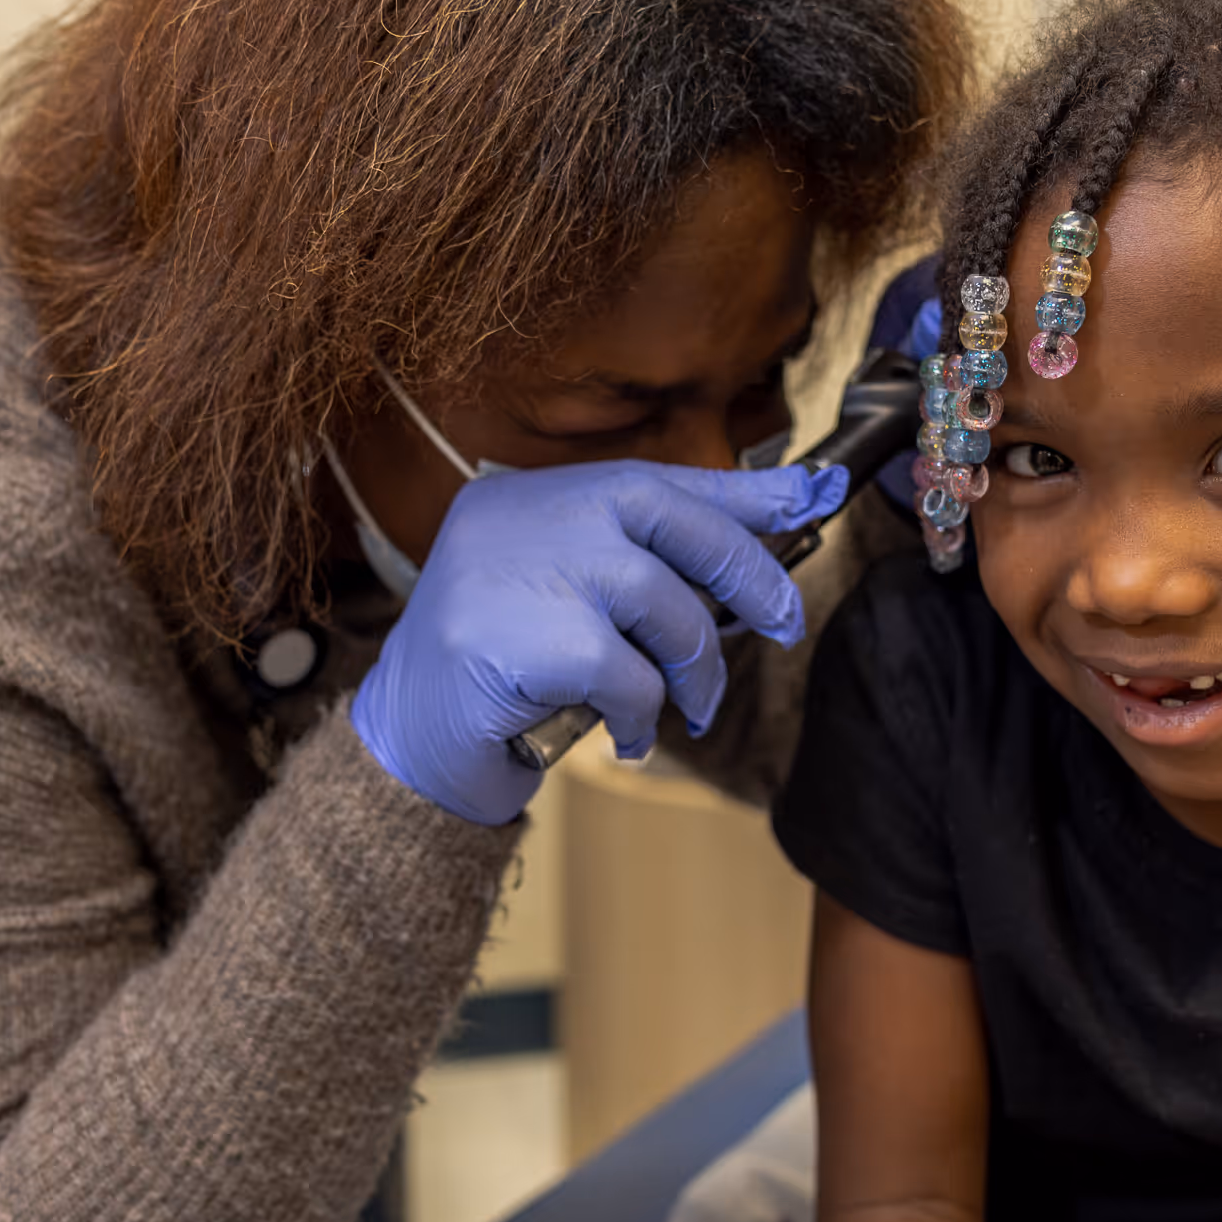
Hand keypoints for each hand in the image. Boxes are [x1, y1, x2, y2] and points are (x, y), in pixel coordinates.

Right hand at [350, 459, 845, 823]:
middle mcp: (531, 517)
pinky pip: (634, 678)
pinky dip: (643, 716)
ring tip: (690, 707)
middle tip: (785, 623)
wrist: (407, 741)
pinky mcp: (533, 641)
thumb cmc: (497, 673)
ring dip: (697, 670)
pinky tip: (622, 736)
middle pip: (678, 521)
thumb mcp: (565, 601)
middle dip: (750, 573)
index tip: (813, 493)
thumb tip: (750, 573)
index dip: (746, 491)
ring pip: (669, 608)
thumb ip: (638, 571)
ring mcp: (529, 572)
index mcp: (538, 496)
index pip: (660, 480)